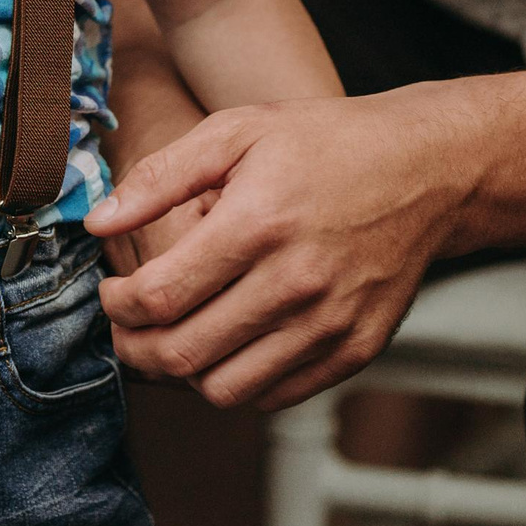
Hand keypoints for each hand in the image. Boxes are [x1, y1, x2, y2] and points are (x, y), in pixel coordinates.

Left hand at [85, 91, 463, 410]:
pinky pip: (275, 395)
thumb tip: (98, 221)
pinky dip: (240, 380)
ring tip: (174, 338)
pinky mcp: (356, 349)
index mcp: (259, 223)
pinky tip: (230, 341)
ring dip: (184, 372)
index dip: (116, 306)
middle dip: (135, 348)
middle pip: (184, 353)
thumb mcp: (238, 131)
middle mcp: (297, 282)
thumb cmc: (326, 143)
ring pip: (225, 389)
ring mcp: (331, 323)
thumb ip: (162, 176)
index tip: (112, 294)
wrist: (426, 169)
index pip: (159, 297)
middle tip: (126, 329)